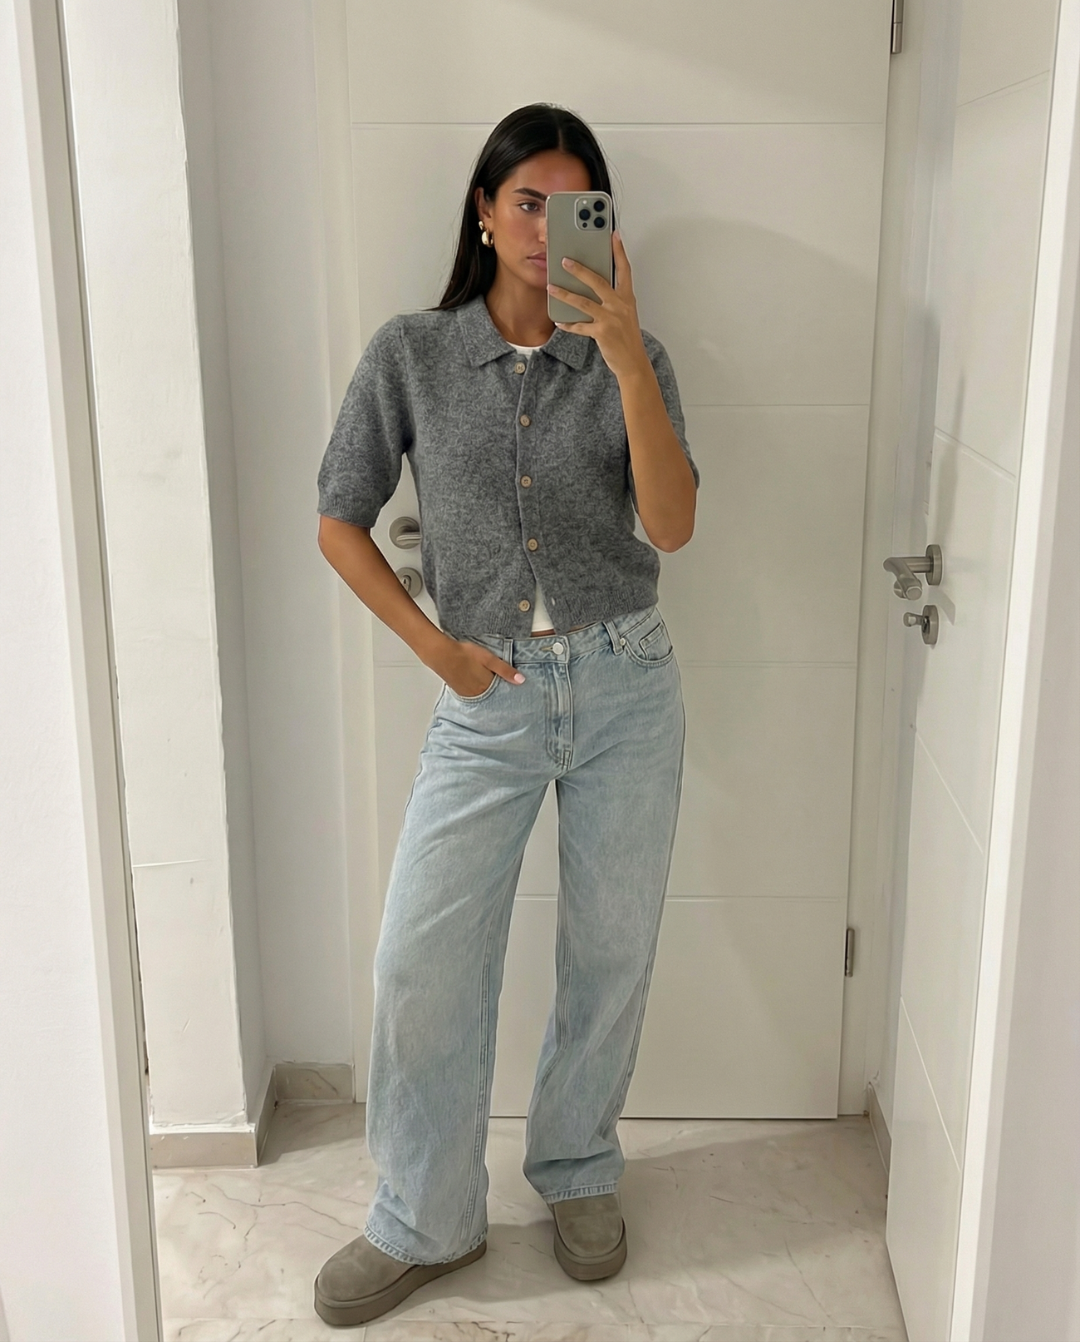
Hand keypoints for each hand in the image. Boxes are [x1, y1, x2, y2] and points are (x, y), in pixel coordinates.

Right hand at [434, 637, 524, 697]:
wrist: (440, 654)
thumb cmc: (464, 654)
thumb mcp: (488, 658)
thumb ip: (505, 670)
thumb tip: (521, 680)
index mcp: (487, 686)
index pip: (502, 692)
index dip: (509, 689)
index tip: (516, 690)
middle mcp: (477, 694)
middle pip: (493, 695)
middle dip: (499, 692)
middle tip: (505, 687)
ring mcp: (467, 693)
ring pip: (483, 695)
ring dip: (488, 692)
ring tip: (492, 684)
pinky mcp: (459, 690)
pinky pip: (473, 694)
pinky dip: (478, 690)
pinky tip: (478, 683)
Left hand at [546, 230, 650, 380]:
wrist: (633, 362)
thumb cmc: (627, 337)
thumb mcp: (625, 313)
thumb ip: (613, 298)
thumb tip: (594, 286)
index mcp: (627, 298)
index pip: (624, 269)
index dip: (619, 251)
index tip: (613, 235)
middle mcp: (620, 305)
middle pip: (598, 281)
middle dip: (580, 270)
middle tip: (565, 260)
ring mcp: (611, 318)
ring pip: (583, 302)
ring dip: (565, 294)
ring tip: (551, 287)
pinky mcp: (602, 332)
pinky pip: (580, 326)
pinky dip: (568, 324)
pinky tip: (559, 320)